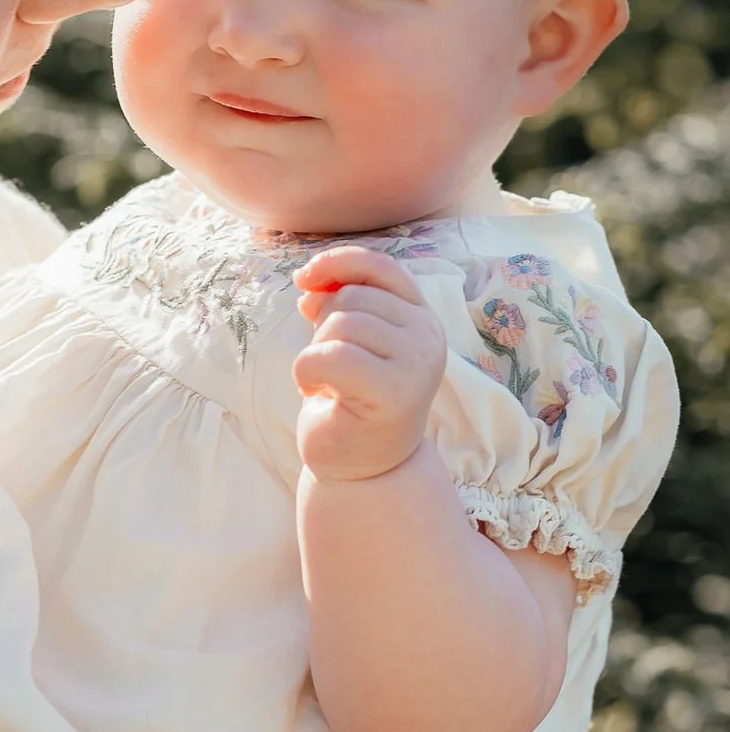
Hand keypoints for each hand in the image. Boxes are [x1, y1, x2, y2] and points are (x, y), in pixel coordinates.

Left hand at [293, 246, 446, 481]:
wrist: (360, 469)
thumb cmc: (350, 402)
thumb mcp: (345, 342)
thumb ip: (338, 305)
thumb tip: (311, 282)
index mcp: (420, 316)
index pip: (379, 267)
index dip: (337, 263)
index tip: (303, 280)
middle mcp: (428, 336)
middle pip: (352, 297)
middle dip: (323, 327)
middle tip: (330, 367)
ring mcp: (417, 364)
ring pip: (340, 324)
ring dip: (315, 353)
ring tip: (328, 382)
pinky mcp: (396, 392)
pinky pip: (329, 356)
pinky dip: (307, 371)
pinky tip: (316, 392)